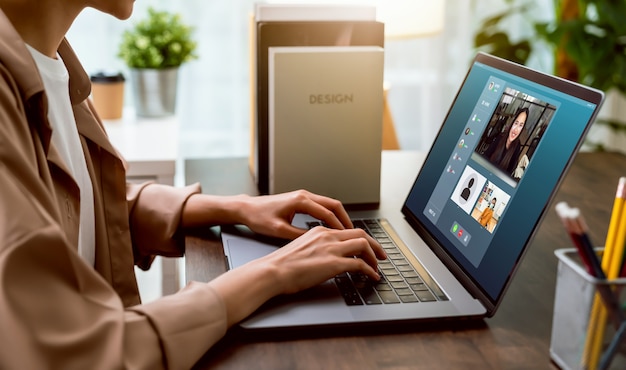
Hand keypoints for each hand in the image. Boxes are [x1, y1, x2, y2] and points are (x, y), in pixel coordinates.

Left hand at [238, 190, 352, 239]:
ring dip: (339, 216)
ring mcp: (303, 196)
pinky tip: (332, 226)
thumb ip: (299, 235)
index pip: (327, 213)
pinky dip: (330, 214)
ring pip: (329, 203)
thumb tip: (316, 241)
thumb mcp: (279, 231)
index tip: (347, 237)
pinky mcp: (300, 199)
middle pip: (333, 204)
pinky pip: (321, 205)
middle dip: (345, 219)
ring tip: (346, 231)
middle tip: (354, 233)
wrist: (247, 208)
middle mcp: (304, 195)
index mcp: (300, 201)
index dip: (339, 226)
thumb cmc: (259, 218)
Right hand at [254, 226, 385, 294]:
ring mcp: (331, 248)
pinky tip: (371, 276)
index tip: (367, 247)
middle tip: (381, 255)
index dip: (361, 239)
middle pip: (361, 234)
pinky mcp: (333, 263)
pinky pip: (360, 264)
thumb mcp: (301, 248)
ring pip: (364, 245)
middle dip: (374, 245)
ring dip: (374, 256)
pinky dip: (370, 270)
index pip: (347, 231)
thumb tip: (325, 257)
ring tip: (377, 267)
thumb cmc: (281, 265)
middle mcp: (327, 236)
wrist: (272, 271)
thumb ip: (316, 248)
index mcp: (319, 231)